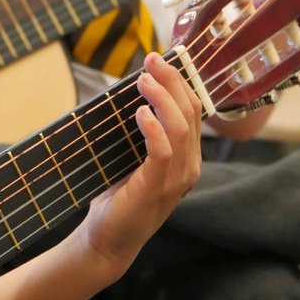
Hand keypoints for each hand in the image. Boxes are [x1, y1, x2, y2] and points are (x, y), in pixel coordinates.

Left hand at [79, 53, 201, 276]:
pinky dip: (153, 129)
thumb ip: (139, 132)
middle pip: (190, 113)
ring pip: (180, 128)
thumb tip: (130, 94)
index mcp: (186, 157)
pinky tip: (140, 113)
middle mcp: (188, 167)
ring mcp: (175, 179)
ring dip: (162, 99)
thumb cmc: (117, 197)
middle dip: (172, 81)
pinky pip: (163, 152)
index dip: (179, 82)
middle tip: (151, 60)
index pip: (193, 111)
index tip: (158, 59)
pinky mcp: (156, 188)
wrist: (106, 239)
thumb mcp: (131, 158)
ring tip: (144, 80)